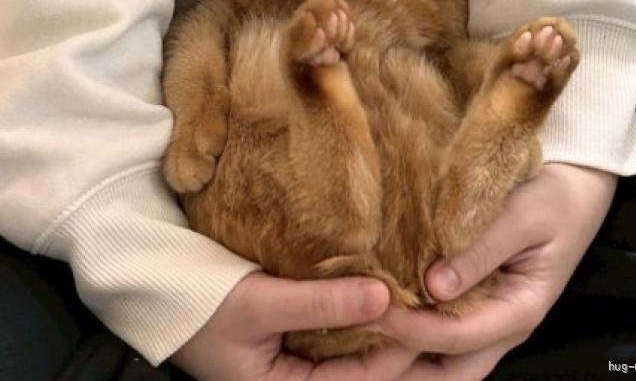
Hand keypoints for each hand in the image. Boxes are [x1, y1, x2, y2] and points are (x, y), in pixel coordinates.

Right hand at [171, 271, 418, 380]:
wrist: (161, 288)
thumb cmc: (200, 303)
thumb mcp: (258, 304)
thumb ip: (320, 303)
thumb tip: (383, 295)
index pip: (361, 380)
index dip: (399, 347)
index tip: (427, 312)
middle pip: (369, 374)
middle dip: (409, 349)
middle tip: (449, 320)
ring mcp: (303, 363)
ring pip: (361, 355)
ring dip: (395, 333)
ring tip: (433, 308)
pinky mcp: (302, 338)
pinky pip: (346, 334)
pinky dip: (371, 317)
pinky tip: (395, 296)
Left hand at [372, 162, 616, 379]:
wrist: (574, 187)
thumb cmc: (553, 197)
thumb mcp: (522, 216)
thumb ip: (481, 249)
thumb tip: (433, 285)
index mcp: (520, 309)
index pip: (458, 336)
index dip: (414, 329)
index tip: (374, 309)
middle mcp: (502, 324)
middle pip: (449, 370)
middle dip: (402, 367)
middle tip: (354, 349)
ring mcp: (489, 317)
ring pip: (443, 359)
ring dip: (403, 355)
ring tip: (357, 340)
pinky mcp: (477, 302)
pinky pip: (443, 332)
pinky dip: (412, 333)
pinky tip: (379, 314)